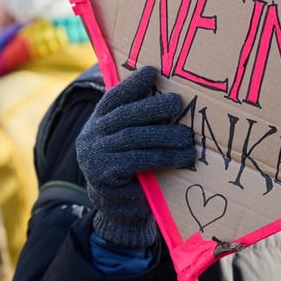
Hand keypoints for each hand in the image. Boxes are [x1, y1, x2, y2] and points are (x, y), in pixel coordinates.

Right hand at [76, 66, 193, 247]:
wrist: (116, 208)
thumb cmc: (130, 167)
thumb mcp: (129, 140)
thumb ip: (138, 119)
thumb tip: (168, 94)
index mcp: (97, 121)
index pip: (113, 98)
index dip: (132, 84)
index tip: (152, 72)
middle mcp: (92, 135)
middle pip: (125, 115)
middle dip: (153, 107)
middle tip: (177, 103)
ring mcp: (95, 155)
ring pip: (134, 137)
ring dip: (165, 135)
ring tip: (188, 137)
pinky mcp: (104, 175)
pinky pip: (138, 160)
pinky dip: (163, 157)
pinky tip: (181, 157)